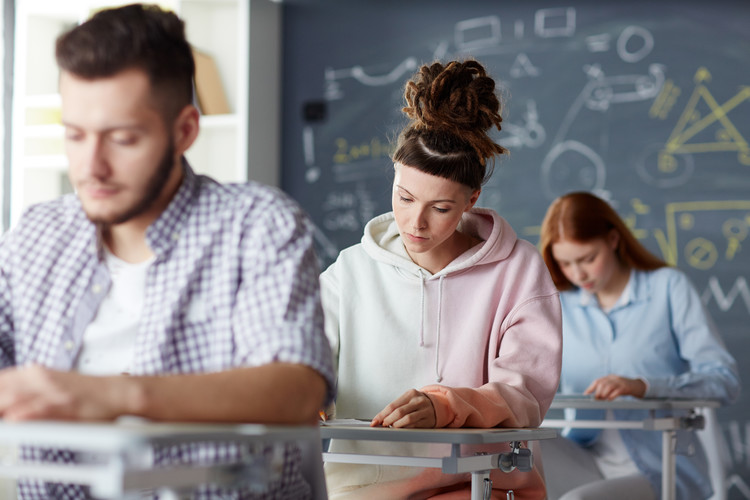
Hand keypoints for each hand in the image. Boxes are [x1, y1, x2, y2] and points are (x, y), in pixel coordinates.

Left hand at [0, 364, 129, 420]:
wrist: (117, 392)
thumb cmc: (86, 392)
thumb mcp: (52, 382)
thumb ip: (26, 387)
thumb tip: (8, 400)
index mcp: (35, 373)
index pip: (0, 381)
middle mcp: (40, 379)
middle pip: (1, 389)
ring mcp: (52, 392)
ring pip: (12, 398)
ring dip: (0, 406)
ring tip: (1, 419)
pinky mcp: (64, 406)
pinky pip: (38, 410)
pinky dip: (22, 415)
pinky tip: (14, 419)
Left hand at [370, 389, 435, 427]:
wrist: (436, 405)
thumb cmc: (417, 403)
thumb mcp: (407, 400)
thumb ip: (395, 407)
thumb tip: (380, 418)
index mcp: (410, 394)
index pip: (393, 405)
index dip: (382, 414)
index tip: (375, 421)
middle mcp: (418, 401)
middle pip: (399, 412)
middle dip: (388, 420)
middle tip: (384, 425)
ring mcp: (425, 410)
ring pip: (407, 420)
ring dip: (397, 425)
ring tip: (392, 426)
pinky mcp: (428, 420)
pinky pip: (414, 426)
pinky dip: (405, 428)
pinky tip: (402, 428)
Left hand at [584, 375, 646, 399]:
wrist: (638, 386)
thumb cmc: (624, 387)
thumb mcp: (614, 385)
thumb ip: (605, 388)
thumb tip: (595, 396)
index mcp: (610, 377)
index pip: (598, 381)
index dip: (591, 388)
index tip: (586, 394)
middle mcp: (614, 378)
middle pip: (602, 383)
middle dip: (597, 392)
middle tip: (596, 399)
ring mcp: (620, 382)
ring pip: (608, 387)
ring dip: (603, 394)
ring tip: (602, 400)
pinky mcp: (626, 387)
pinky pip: (617, 391)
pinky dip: (612, 396)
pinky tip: (609, 400)